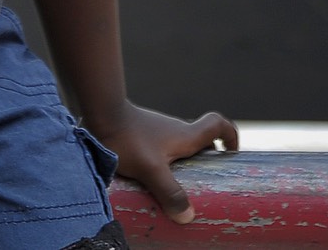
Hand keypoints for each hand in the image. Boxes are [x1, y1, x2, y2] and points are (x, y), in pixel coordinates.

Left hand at [91, 101, 238, 223]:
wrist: (96, 111)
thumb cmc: (127, 138)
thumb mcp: (151, 170)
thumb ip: (169, 192)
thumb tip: (187, 216)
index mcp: (186, 135)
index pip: (218, 124)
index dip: (230, 136)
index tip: (230, 154)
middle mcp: (174, 130)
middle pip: (200, 143)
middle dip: (205, 162)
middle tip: (202, 185)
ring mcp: (156, 130)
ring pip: (177, 147)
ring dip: (181, 164)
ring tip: (173, 188)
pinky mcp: (139, 133)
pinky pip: (159, 149)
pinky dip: (162, 163)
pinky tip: (147, 180)